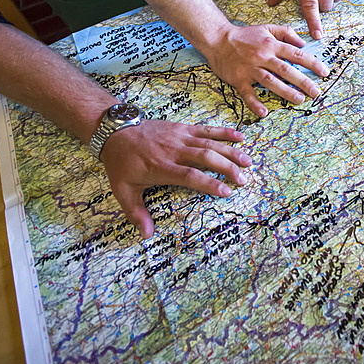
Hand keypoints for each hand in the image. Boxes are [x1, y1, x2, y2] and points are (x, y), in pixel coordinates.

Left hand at [101, 121, 252, 238]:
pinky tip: (240, 136)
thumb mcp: (123, 190)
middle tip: (243, 180)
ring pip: (210, 143)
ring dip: (231, 151)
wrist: (115, 131)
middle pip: (205, 157)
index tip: (226, 192)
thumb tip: (146, 235)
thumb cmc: (121, 162)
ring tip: (248, 162)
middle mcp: (174, 150)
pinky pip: (206, 129)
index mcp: (161, 166)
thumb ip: (136, 213)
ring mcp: (180, 137)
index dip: (209, 183)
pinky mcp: (183, 128)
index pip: (189, 175)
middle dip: (227, 168)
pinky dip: (224, 132)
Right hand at [206, 22, 328, 116]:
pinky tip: (263, 112)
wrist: (217, 39)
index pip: (296, 54)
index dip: (312, 63)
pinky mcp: (239, 79)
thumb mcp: (267, 28)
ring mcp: (250, 69)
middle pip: (286, 70)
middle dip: (303, 82)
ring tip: (299, 100)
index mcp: (271, 44)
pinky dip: (255, 103)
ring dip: (286, 92)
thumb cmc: (245, 35)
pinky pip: (248, 93)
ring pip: (271, 81)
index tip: (325, 72)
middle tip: (316, 92)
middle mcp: (263, 57)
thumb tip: (303, 43)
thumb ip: (286, 33)